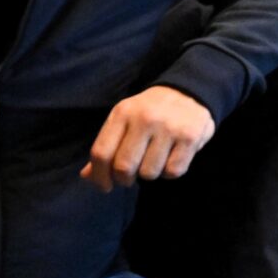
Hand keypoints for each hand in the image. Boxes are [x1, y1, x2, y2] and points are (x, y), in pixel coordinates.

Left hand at [81, 85, 213, 190]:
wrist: (188, 91)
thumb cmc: (149, 111)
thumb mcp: (124, 120)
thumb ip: (106, 147)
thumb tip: (86, 176)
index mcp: (123, 112)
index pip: (101, 153)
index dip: (100, 176)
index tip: (105, 186)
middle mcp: (145, 118)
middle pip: (124, 167)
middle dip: (124, 180)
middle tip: (129, 178)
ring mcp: (169, 127)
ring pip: (149, 173)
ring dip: (149, 174)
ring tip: (153, 161)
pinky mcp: (190, 137)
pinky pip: (172, 172)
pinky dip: (169, 172)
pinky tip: (170, 158)